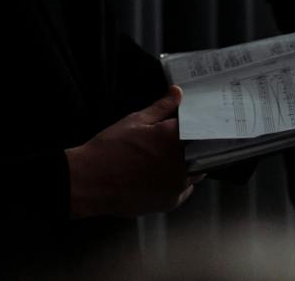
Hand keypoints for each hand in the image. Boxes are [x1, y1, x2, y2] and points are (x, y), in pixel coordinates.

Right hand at [64, 87, 197, 218]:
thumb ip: (161, 107)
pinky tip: (158, 174)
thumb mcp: (134, 121)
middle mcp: (183, 163)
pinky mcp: (172, 201)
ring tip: (162, 157)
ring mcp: (179, 185)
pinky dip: (177, 180)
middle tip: (172, 139)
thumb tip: (177, 93)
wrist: (92, 180)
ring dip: (187, 163)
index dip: (195, 122)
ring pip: (195, 170)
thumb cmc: (110, 148)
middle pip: (201, 150)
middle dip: (192, 143)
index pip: (199, 126)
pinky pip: (184, 188)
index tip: (188, 121)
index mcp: (175, 138)